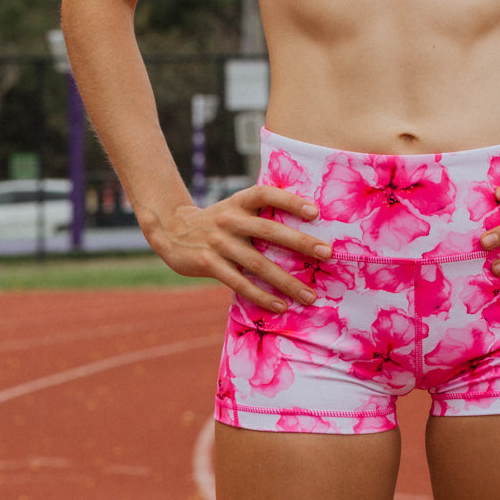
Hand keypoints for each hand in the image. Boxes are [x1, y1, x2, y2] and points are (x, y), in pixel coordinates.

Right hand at [145, 185, 329, 312]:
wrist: (172, 231)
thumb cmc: (218, 220)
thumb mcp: (236, 207)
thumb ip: (261, 211)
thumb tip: (308, 216)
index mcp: (240, 201)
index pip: (267, 194)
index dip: (291, 200)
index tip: (316, 212)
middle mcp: (230, 219)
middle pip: (270, 230)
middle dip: (300, 243)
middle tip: (327, 253)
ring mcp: (219, 243)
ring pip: (258, 263)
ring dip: (286, 281)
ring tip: (310, 295)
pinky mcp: (209, 264)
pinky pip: (239, 283)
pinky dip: (261, 296)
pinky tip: (279, 306)